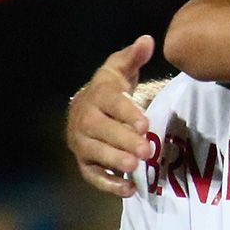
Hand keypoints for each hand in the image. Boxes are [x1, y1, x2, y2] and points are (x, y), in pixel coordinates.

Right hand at [68, 37, 155, 197]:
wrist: (90, 107)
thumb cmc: (112, 88)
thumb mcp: (121, 68)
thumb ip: (134, 57)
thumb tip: (147, 40)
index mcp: (97, 95)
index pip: (110, 103)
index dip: (126, 113)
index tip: (145, 122)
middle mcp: (85, 119)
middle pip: (101, 131)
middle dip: (123, 140)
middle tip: (147, 150)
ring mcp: (82, 142)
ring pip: (95, 153)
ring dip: (114, 161)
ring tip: (136, 166)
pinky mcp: (84, 161)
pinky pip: (92, 175)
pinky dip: (108, 184)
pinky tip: (129, 189)